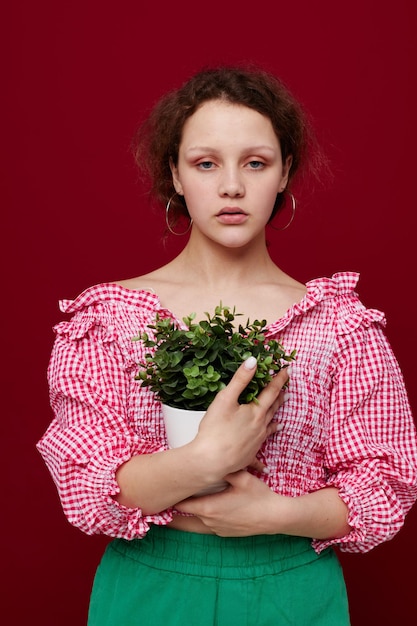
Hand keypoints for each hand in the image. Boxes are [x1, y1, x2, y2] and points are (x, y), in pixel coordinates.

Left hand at [175, 470, 279, 535]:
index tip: (173, 489)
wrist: (274, 516)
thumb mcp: (241, 477)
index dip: (176, 497)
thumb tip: (212, 460)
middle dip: (184, 502)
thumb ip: (224, 468)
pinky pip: (210, 524)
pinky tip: (215, 506)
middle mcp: (210, 521)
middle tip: (181, 492)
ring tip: (196, 498)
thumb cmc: (258, 496)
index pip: (181, 505)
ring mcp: (217, 529)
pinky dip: (208, 516)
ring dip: (197, 509)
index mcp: (209, 507)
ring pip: (198, 519)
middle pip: (187, 513)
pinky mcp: (224, 533)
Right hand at [191, 357, 288, 480]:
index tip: (288, 369)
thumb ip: (240, 379)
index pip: (271, 391)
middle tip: (286, 391)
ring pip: (269, 429)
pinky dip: (261, 457)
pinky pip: (258, 454)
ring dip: (275, 422)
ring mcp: (256, 442)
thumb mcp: (226, 398)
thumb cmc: (215, 429)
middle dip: (279, 398)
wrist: (211, 460)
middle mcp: (260, 427)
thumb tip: (253, 361)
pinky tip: (264, 465)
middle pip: (273, 409)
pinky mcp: (249, 456)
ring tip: (281, 422)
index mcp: (256, 412)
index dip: (280, 379)